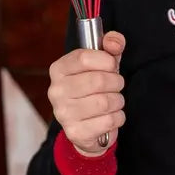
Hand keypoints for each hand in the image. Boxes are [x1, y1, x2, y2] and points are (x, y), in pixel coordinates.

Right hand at [48, 31, 125, 154]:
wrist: (87, 127)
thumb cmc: (95, 89)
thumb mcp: (103, 63)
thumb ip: (111, 46)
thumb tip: (115, 42)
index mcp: (59, 69)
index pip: (84, 58)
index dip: (107, 60)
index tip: (112, 65)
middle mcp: (56, 91)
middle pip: (98, 80)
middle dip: (116, 82)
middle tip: (116, 85)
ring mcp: (63, 113)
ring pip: (105, 102)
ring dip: (118, 101)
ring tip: (114, 101)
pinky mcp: (75, 133)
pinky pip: (109, 121)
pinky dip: (118, 118)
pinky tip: (111, 116)